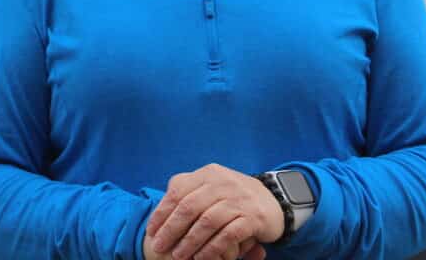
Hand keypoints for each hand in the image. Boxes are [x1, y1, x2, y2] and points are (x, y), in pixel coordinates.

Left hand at [145, 163, 282, 259]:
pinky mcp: (253, 217)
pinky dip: (212, 247)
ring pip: (207, 221)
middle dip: (171, 229)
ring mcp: (239, 199)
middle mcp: (223, 183)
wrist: (274, 201)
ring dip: (190, 241)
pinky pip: (228, 234)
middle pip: (190, 207)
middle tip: (159, 246)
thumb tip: (162, 207)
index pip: (178, 191)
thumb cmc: (234, 197)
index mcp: (208, 174)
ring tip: (178, 256)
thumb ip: (189, 191)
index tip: (151, 231)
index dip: (162, 212)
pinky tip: (201, 258)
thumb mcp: (212, 186)